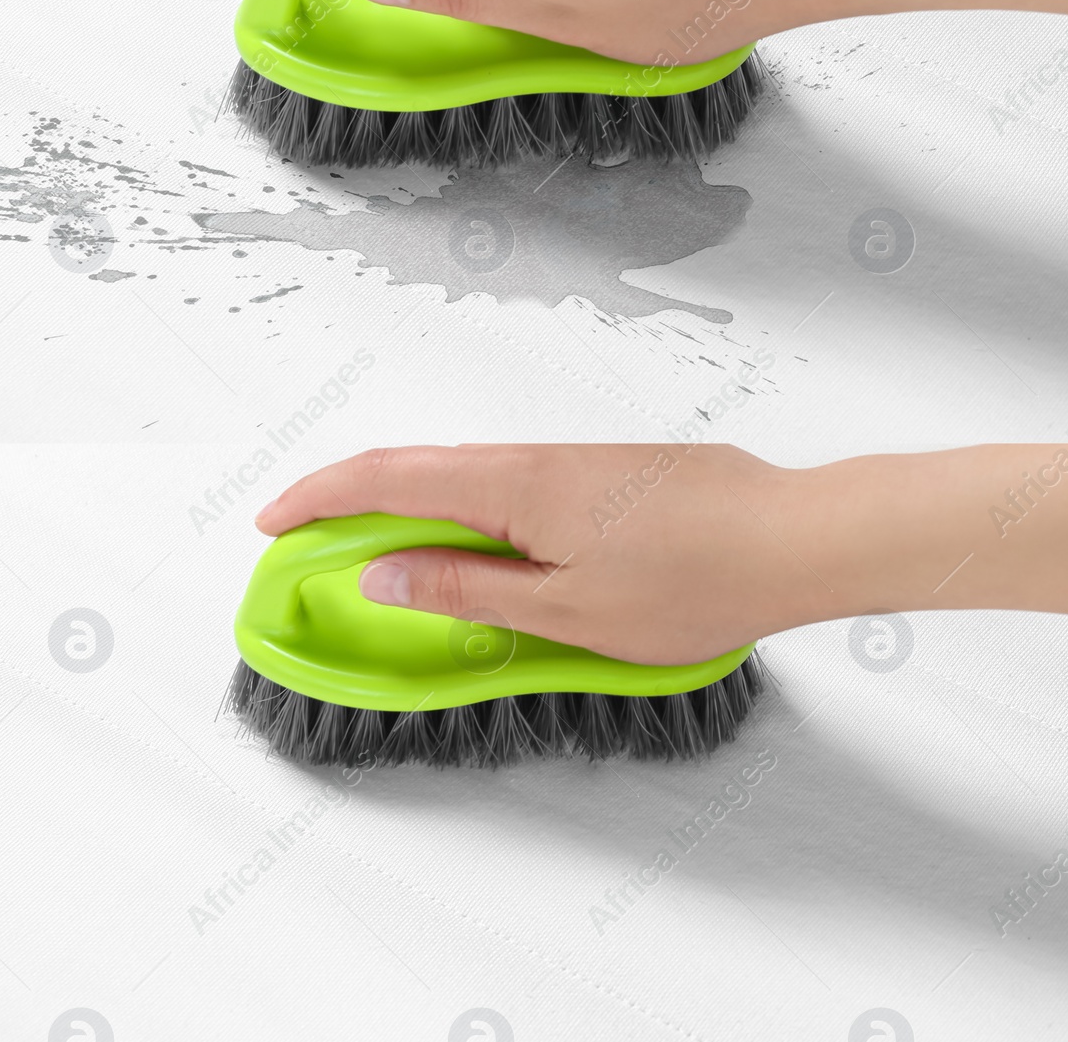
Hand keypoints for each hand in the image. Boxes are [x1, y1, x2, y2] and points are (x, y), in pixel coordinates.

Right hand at [254, 444, 835, 664]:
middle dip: (354, 501)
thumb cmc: (694, 580)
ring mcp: (577, 461)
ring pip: (472, 478)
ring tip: (387, 558)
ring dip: (417, 509)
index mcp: (515, 486)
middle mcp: (539, 457)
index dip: (321, 496)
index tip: (273, 522)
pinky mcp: (609, 473)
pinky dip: (474, 512)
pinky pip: (517, 485)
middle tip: (314, 543)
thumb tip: (387, 570)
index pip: (389, 476)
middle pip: (422, 468)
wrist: (794, 539)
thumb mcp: (567, 610)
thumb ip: (468, 589)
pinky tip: (481, 550)